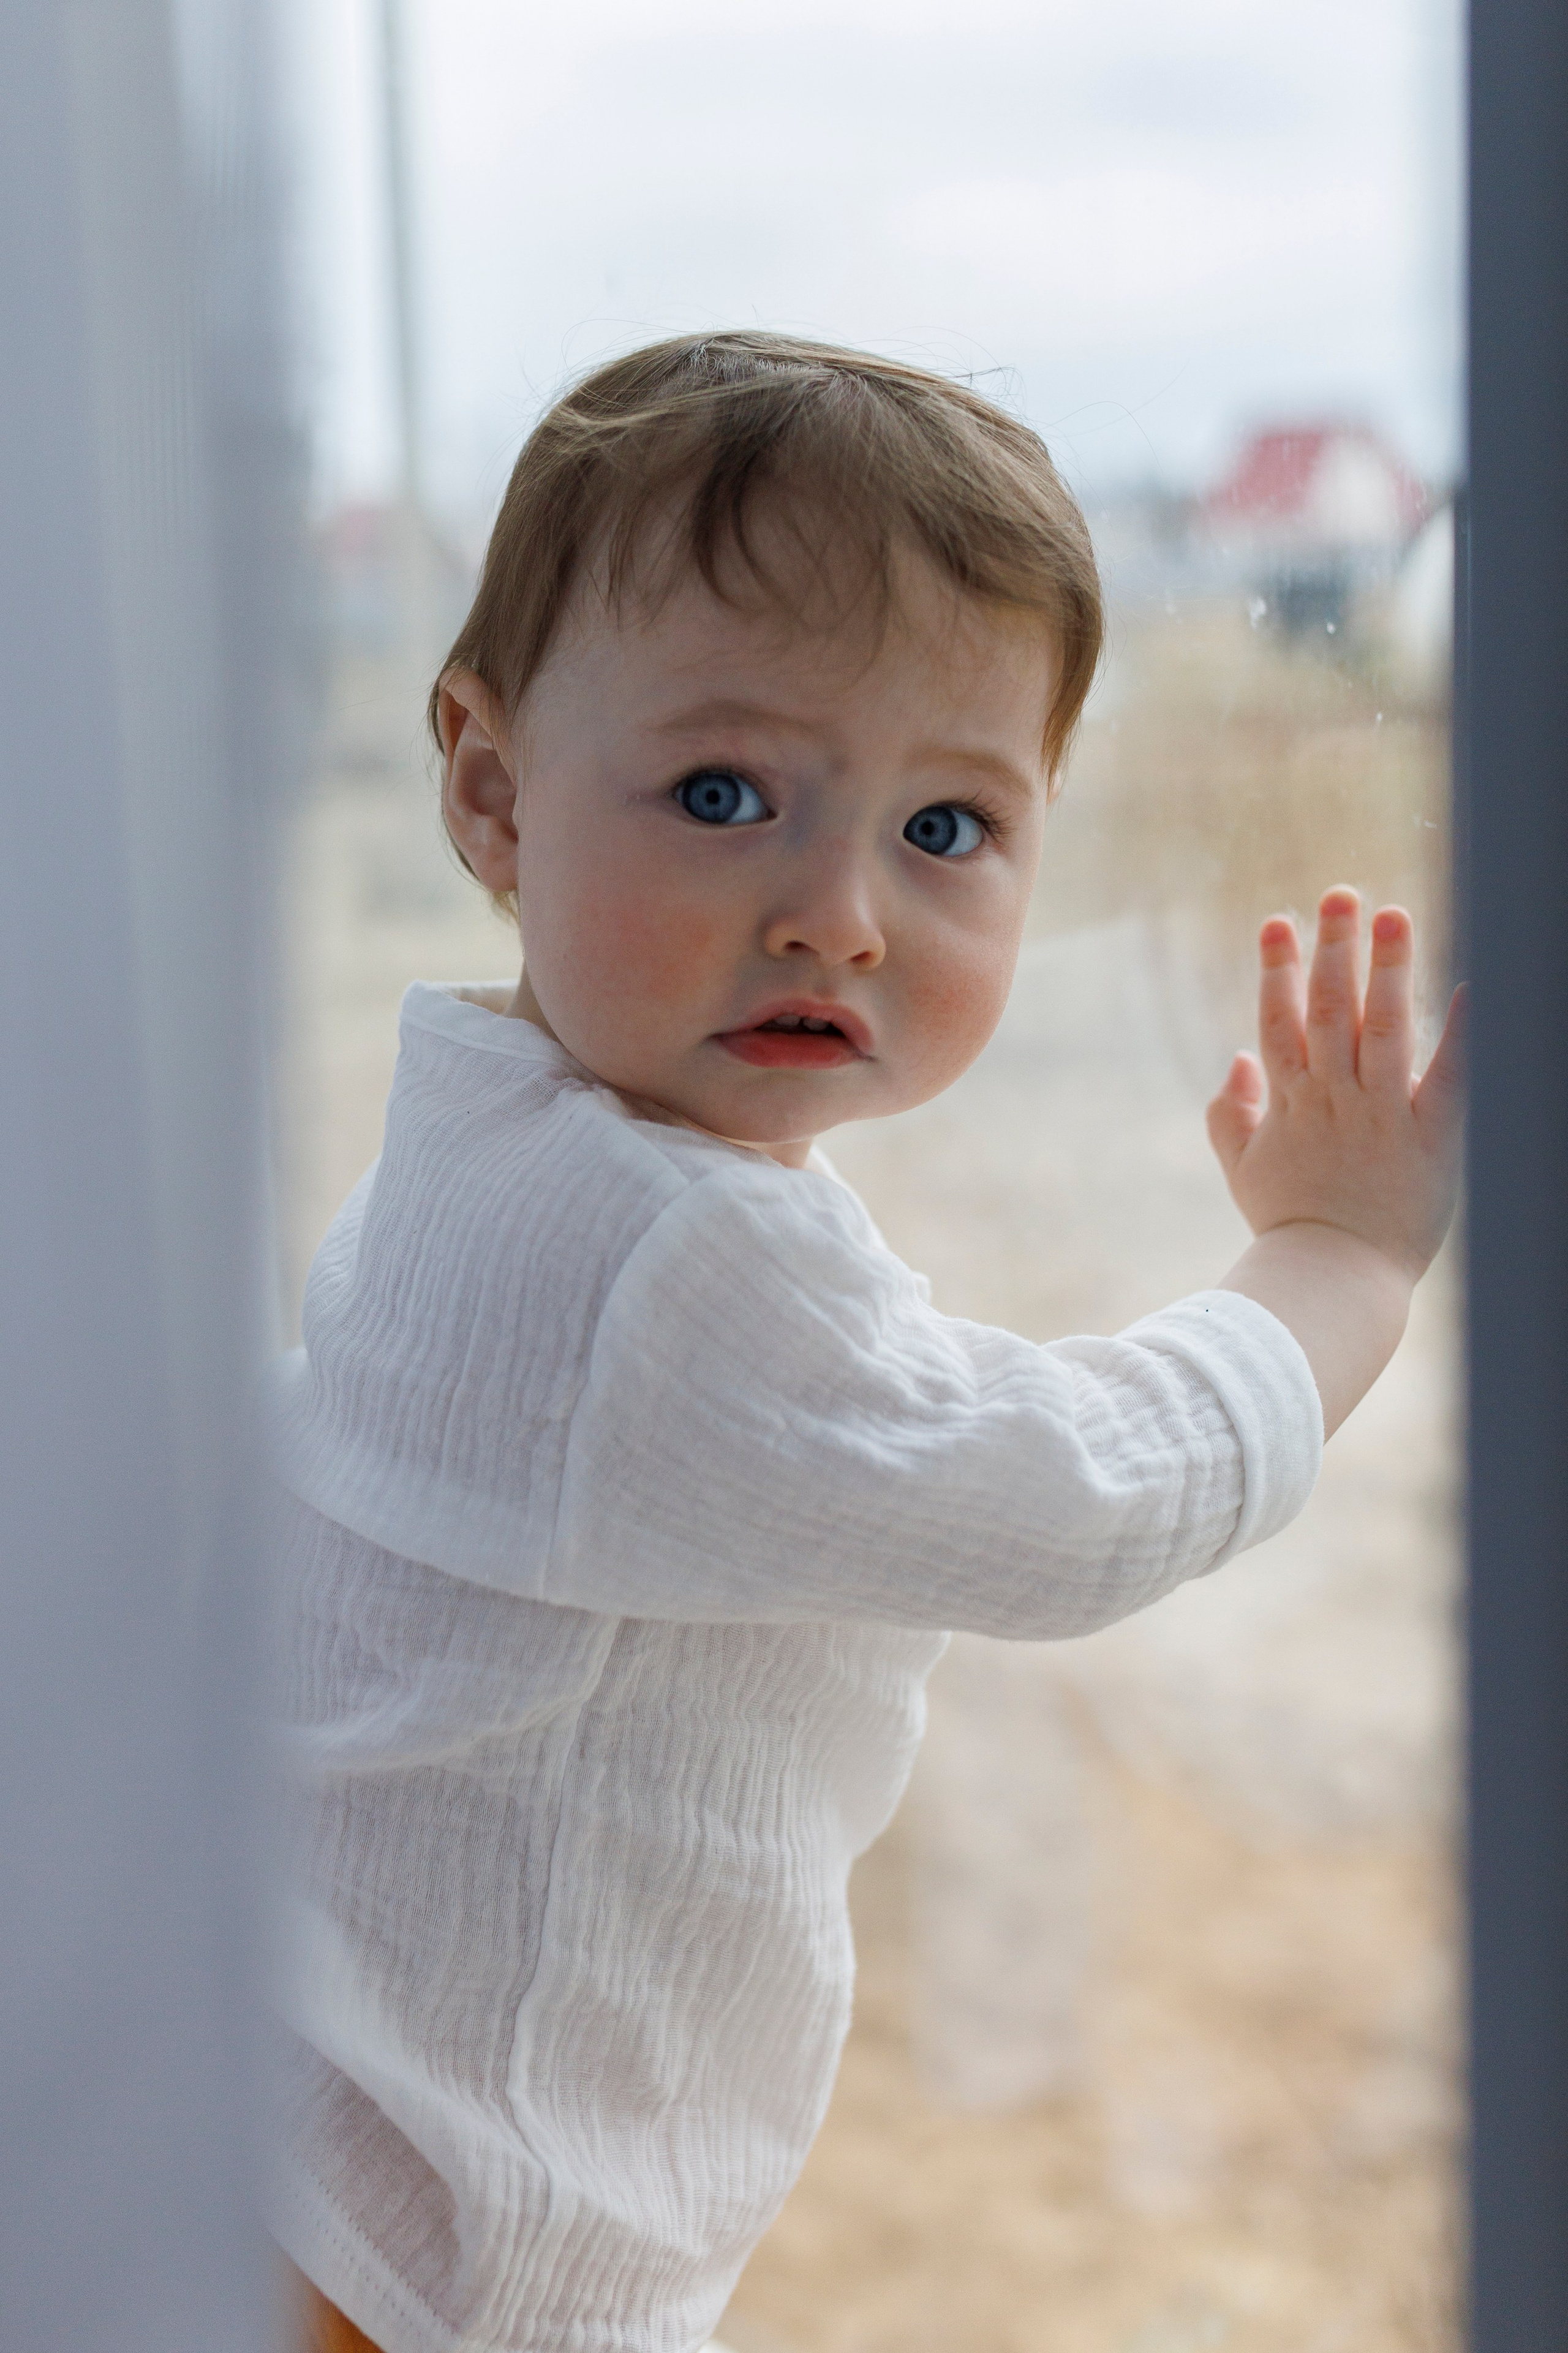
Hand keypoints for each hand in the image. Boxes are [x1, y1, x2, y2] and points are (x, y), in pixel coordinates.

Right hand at [1207, 888, 1464, 1282]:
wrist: (1332, 1281)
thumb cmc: (1289, 1228)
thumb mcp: (1244, 1171)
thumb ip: (1232, 1114)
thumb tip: (1236, 1058)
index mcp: (1290, 1103)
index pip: (1279, 1021)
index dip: (1277, 969)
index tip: (1278, 922)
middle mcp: (1332, 1098)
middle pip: (1329, 1009)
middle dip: (1333, 947)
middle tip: (1342, 894)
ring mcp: (1379, 1115)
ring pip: (1379, 1028)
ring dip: (1386, 968)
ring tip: (1394, 915)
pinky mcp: (1427, 1138)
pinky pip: (1446, 1075)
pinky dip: (1460, 1030)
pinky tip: (1473, 985)